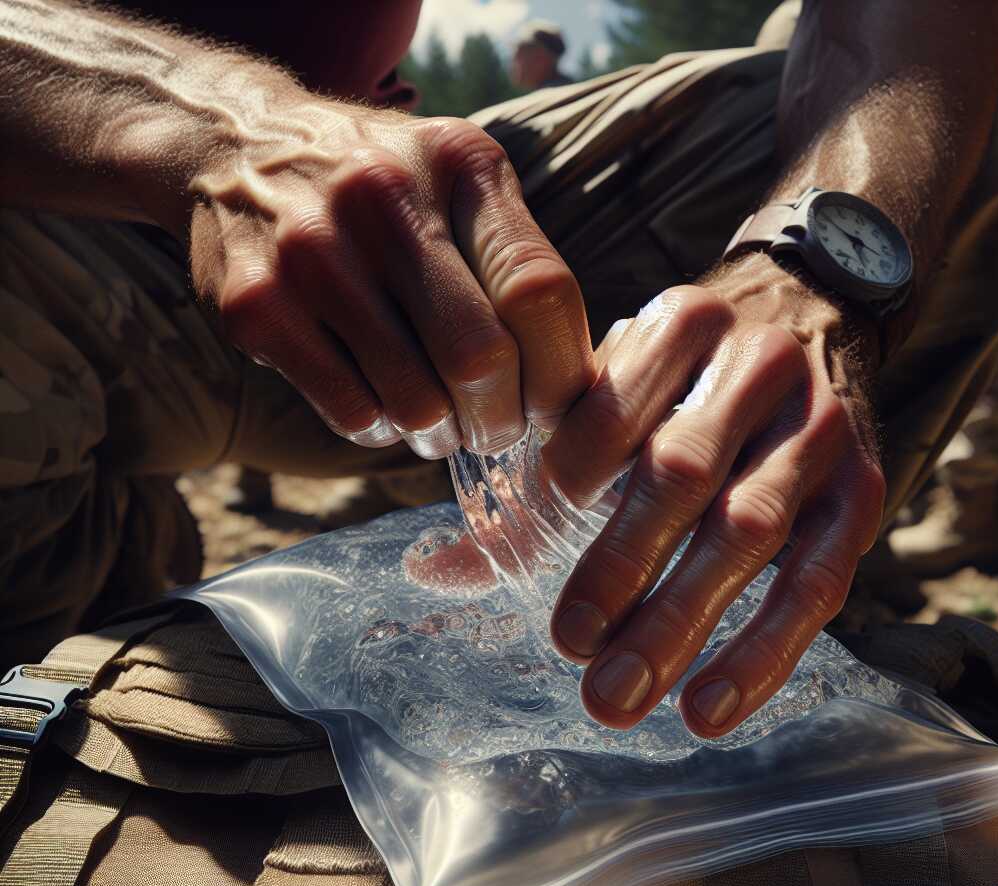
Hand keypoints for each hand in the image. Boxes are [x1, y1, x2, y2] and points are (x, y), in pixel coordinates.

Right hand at [186, 102, 593, 456]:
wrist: (237, 147)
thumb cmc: (381, 188)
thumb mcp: (458, 182)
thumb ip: (516, 261)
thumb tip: (569, 386)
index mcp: (459, 163)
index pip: (540, 293)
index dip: (559, 375)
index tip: (551, 407)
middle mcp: (383, 197)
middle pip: (479, 359)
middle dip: (498, 421)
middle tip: (493, 429)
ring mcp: (311, 253)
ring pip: (416, 402)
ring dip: (439, 435)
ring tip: (438, 422)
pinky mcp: (256, 307)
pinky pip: (351, 412)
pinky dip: (380, 430)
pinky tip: (381, 407)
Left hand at [543, 253, 885, 737]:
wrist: (813, 330)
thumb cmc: (685, 383)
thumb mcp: (616, 395)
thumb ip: (536, 476)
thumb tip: (433, 572)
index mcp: (681, 325)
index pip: (614, 406)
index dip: (570, 479)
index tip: (529, 546)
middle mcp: (758, 366)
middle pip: (682, 473)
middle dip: (620, 566)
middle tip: (568, 647)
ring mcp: (818, 430)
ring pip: (750, 531)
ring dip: (680, 621)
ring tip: (618, 698)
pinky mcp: (862, 492)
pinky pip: (818, 584)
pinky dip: (762, 652)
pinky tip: (708, 709)